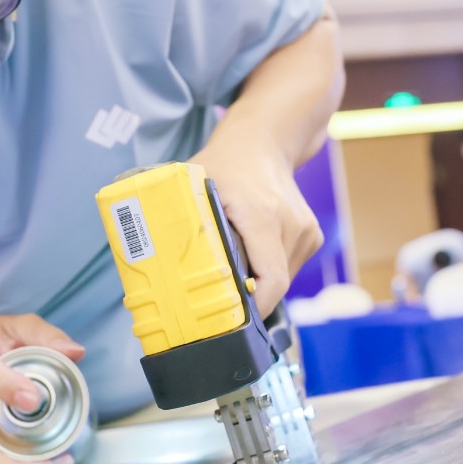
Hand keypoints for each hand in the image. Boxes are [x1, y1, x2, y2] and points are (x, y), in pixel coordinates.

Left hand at [191, 128, 322, 316]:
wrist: (262, 142)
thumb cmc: (224, 166)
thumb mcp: (193, 189)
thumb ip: (179, 224)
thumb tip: (151, 266)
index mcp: (262, 215)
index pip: (270, 281)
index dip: (252, 309)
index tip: (230, 322)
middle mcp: (290, 224)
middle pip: (274, 284)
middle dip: (247, 298)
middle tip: (217, 302)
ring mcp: (305, 230)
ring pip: (281, 278)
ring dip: (257, 282)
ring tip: (232, 268)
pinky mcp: (311, 235)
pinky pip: (288, 267)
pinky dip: (268, 269)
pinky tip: (251, 252)